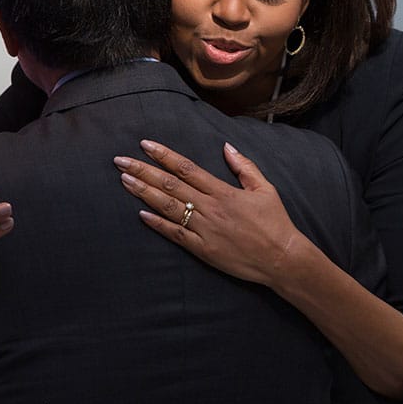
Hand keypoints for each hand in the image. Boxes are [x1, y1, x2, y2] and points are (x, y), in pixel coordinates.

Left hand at [113, 140, 305, 287]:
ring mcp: (205, 229)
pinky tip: (141, 214)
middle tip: (120, 161)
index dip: (164, 155)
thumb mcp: (265, 189)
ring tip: (124, 181)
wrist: (282, 258)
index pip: (186, 168)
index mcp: (223, 192)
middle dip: (143, 171)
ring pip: (168, 207)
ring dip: (144, 192)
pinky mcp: (203, 249)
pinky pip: (176, 235)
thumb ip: (245, 167)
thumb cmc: (275, 223)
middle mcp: (210, 208)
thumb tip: (227, 147)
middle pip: (170, 185)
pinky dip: (158, 224)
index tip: (145, 145)